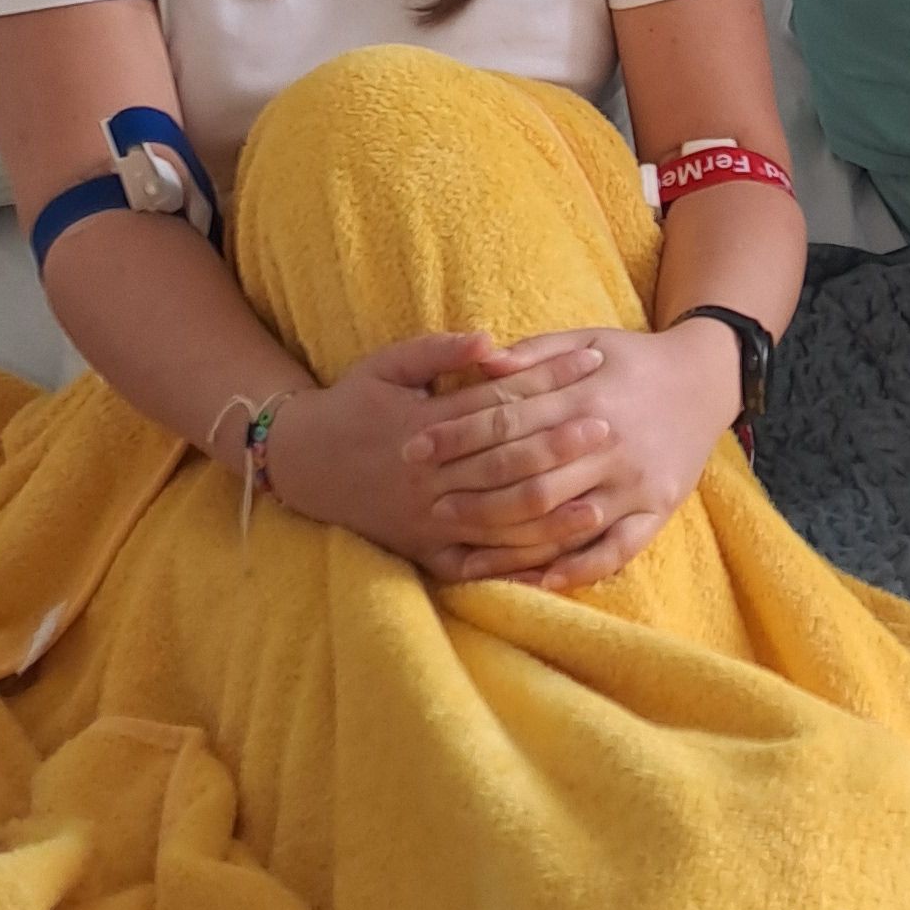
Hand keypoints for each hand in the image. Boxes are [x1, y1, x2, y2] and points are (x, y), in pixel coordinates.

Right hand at [263, 328, 604, 572]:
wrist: (301, 464)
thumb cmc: (354, 403)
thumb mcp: (388, 365)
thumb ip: (441, 352)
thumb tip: (495, 343)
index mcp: (424, 426)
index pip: (498, 403)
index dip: (547, 383)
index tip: (590, 364)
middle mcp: (428, 478)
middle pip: (505, 464)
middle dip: (559, 447)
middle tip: (608, 428)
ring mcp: (427, 521)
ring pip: (497, 522)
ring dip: (549, 517)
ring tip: (599, 505)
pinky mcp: (424, 553)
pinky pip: (476, 565)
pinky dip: (514, 565)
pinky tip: (555, 561)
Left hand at [402, 314, 744, 590]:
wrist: (707, 379)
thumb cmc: (632, 359)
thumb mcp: (585, 340)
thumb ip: (532, 355)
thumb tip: (478, 361)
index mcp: (587, 395)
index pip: (508, 420)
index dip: (456, 436)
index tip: (414, 448)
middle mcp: (611, 442)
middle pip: (528, 476)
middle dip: (472, 493)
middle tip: (428, 505)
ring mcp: (635, 481)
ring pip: (563, 519)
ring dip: (509, 540)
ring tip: (463, 553)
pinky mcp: (658, 509)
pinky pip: (614, 550)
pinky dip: (575, 569)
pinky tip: (536, 581)